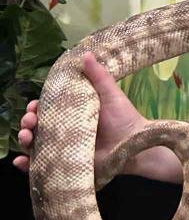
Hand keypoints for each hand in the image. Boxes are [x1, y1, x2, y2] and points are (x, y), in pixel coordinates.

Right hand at [13, 51, 145, 173]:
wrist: (136, 146)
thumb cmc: (124, 118)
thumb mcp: (110, 95)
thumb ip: (98, 76)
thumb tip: (86, 53)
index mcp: (74, 112)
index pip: (47, 108)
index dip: (36, 107)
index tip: (34, 106)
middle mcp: (66, 129)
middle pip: (38, 126)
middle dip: (28, 122)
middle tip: (29, 122)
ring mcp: (65, 147)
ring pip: (36, 144)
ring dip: (25, 140)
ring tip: (26, 138)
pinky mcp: (67, 164)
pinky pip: (44, 166)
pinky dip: (28, 165)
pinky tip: (22, 161)